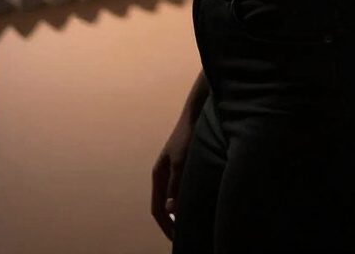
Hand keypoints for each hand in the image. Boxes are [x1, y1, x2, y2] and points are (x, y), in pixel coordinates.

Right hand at [151, 113, 194, 240]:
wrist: (195, 115)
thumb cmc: (186, 137)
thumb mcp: (181, 162)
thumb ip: (175, 185)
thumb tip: (171, 210)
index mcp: (158, 176)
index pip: (157, 210)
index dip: (166, 226)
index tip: (178, 239)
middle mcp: (163, 175)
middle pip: (164, 207)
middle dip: (172, 223)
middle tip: (186, 235)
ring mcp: (172, 171)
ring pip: (173, 199)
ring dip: (179, 212)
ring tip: (192, 224)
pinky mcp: (182, 168)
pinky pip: (181, 191)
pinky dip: (186, 201)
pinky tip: (197, 205)